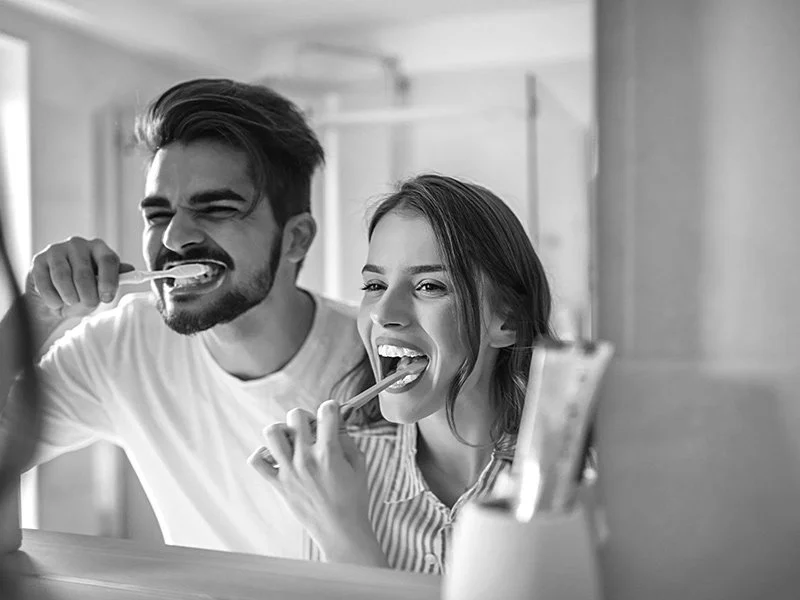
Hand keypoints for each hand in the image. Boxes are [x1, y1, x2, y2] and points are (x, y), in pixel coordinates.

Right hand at [26, 237, 133, 323]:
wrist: (55, 298)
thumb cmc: (84, 290)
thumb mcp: (102, 285)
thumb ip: (115, 279)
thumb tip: (130, 270)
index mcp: (99, 248)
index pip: (108, 260)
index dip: (109, 281)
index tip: (106, 298)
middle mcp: (78, 244)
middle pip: (84, 273)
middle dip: (87, 295)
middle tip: (89, 304)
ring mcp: (56, 250)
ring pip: (63, 277)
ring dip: (69, 296)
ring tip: (71, 303)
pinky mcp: (38, 260)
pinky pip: (45, 282)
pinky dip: (52, 298)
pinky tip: (56, 303)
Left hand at [248, 400, 386, 566]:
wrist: (341, 531)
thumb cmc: (354, 499)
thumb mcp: (359, 464)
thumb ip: (347, 439)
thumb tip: (337, 420)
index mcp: (328, 452)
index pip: (326, 412)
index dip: (332, 407)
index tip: (333, 412)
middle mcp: (305, 459)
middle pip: (296, 416)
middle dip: (306, 416)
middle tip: (313, 429)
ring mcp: (288, 471)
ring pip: (272, 433)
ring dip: (283, 430)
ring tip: (293, 440)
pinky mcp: (278, 485)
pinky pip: (257, 461)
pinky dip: (262, 454)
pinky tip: (276, 456)